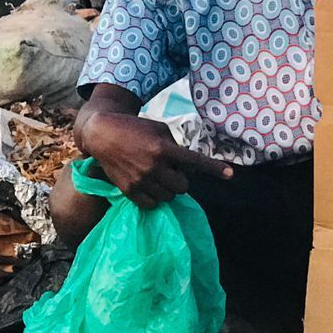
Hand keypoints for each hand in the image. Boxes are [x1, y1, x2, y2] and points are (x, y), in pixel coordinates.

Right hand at [81, 111, 232, 208]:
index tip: (230, 175)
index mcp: (163, 148)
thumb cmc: (135, 128)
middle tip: (170, 170)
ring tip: (157, 176)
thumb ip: (175, 147)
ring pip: (168, 197)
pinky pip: (152, 204)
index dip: (214, 169)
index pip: (194, 162)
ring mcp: (140, 180)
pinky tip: (148, 185)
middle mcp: (153, 167)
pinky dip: (154, 197)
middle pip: (183, 187)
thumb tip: (189, 167)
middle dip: (180, 179)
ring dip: (168, 189)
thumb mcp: (160, 129)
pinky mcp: (129, 190)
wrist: (102, 134)